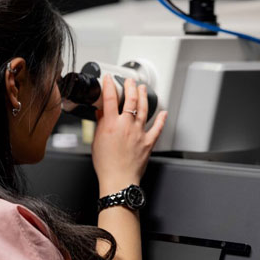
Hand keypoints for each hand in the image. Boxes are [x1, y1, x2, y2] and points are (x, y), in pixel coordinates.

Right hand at [92, 74, 166, 195]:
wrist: (118, 180)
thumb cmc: (107, 166)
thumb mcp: (96, 142)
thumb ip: (100, 125)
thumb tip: (101, 114)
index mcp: (111, 125)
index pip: (109, 98)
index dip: (109, 85)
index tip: (109, 79)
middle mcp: (126, 125)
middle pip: (131, 99)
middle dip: (131, 86)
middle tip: (130, 81)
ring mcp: (139, 132)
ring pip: (144, 108)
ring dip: (144, 95)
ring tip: (143, 88)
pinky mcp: (148, 142)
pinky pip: (157, 128)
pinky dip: (161, 119)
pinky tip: (163, 112)